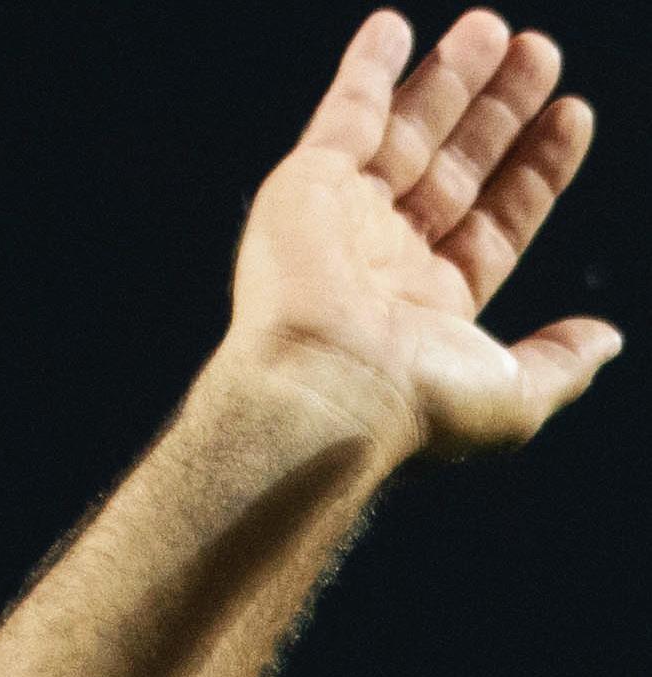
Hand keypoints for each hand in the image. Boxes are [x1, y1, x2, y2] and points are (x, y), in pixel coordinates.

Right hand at [224, 10, 619, 466]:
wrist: (324, 391)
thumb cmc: (413, 403)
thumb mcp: (516, 396)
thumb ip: (562, 363)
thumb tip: (607, 341)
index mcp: (433, 308)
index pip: (498, 221)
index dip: (537, 168)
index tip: (573, 114)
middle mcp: (387, 264)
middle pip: (456, 167)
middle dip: (499, 110)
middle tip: (539, 52)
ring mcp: (345, 223)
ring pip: (406, 134)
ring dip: (448, 79)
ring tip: (492, 26)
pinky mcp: (305, 189)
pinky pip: (341, 116)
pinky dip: (365, 71)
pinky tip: (393, 29)